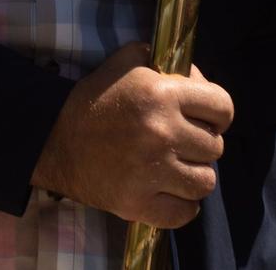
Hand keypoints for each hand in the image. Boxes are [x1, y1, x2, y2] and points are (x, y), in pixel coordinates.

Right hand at [30, 42, 232, 228]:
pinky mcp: (138, 203)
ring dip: (192, 175)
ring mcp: (151, 172)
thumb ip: (164, 62)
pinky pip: (185, 213)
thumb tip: (197, 79)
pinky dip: (181, 206)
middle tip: (178, 143)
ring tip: (173, 168)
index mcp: (159, 94)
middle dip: (199, 144)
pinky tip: (167, 192)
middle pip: (215, 147)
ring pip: (205, 182)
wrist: (52, 140)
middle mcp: (160, 132)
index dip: (217, 113)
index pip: (223, 108)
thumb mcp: (124, 64)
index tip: (203, 119)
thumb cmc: (93, 100)